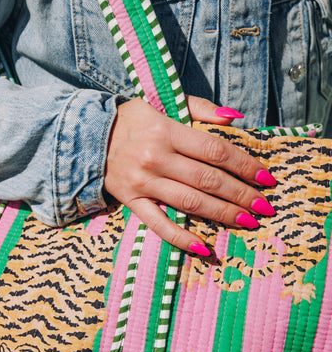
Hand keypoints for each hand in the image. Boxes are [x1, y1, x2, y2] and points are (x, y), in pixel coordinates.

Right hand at [104, 96, 275, 253]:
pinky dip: (181, 238)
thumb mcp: (162, 103)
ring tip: (248, 222)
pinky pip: (158, 225)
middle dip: (241, 194)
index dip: (244, 165)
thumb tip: (236, 119)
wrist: (86, 137)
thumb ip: (200, 109)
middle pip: (207, 180)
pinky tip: (204, 249)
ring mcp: (142, 183)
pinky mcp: (131, 202)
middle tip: (265, 206)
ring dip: (222, 214)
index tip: (266, 177)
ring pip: (189, 203)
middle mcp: (155, 158)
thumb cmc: (132, 120)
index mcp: (166, 131)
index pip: (215, 150)